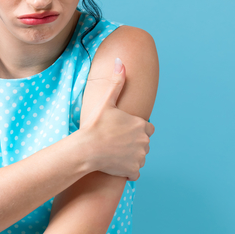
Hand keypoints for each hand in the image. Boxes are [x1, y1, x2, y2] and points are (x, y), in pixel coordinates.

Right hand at [78, 57, 154, 179]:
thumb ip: (117, 82)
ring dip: (131, 157)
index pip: (148, 128)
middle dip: (134, 143)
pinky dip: (127, 170)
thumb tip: (120, 62)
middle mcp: (145, 141)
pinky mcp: (134, 170)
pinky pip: (135, 171)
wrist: (86, 149)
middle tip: (116, 142)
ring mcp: (140, 157)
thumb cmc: (95, 125)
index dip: (135, 129)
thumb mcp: (106, 102)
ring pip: (140, 157)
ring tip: (114, 153)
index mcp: (142, 125)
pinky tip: (115, 164)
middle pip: (144, 143)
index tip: (122, 130)